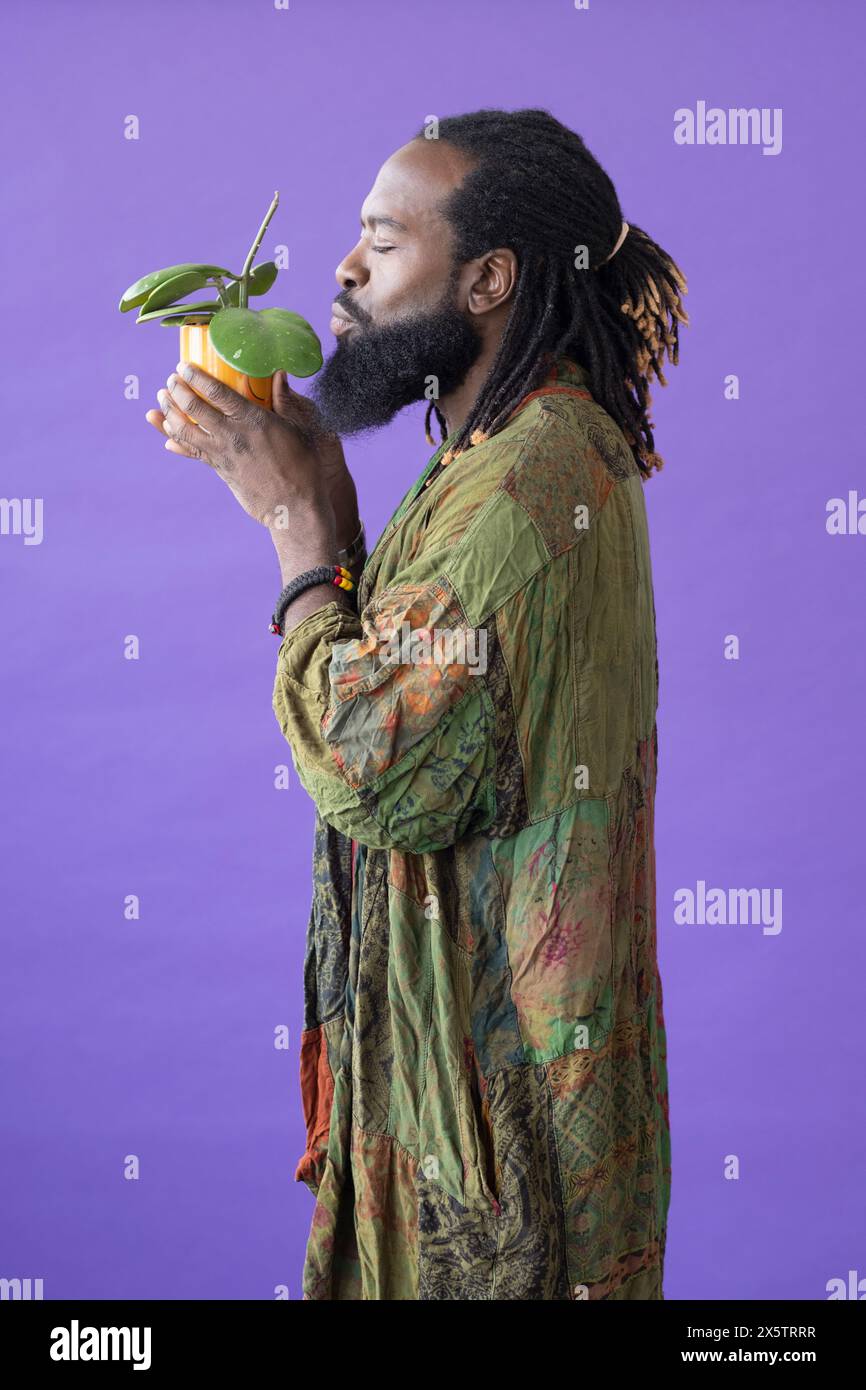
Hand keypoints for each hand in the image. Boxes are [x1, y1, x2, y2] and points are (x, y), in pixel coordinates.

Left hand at [146, 365, 359, 544]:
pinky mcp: (220, 469)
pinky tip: (168, 433)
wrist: (294, 506)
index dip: (195, 376)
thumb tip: (279, 373)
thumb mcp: (300, 428)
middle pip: (194, 408)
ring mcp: (222, 454)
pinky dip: (177, 440)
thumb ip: (285, 400)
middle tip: (170, 380)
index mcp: (252, 420)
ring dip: (169, 413)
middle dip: (177, 391)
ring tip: (161, 401)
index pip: (215, 392)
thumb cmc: (303, 466)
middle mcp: (232, 435)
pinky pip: (192, 452)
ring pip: (185, 430)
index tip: (183, 366)